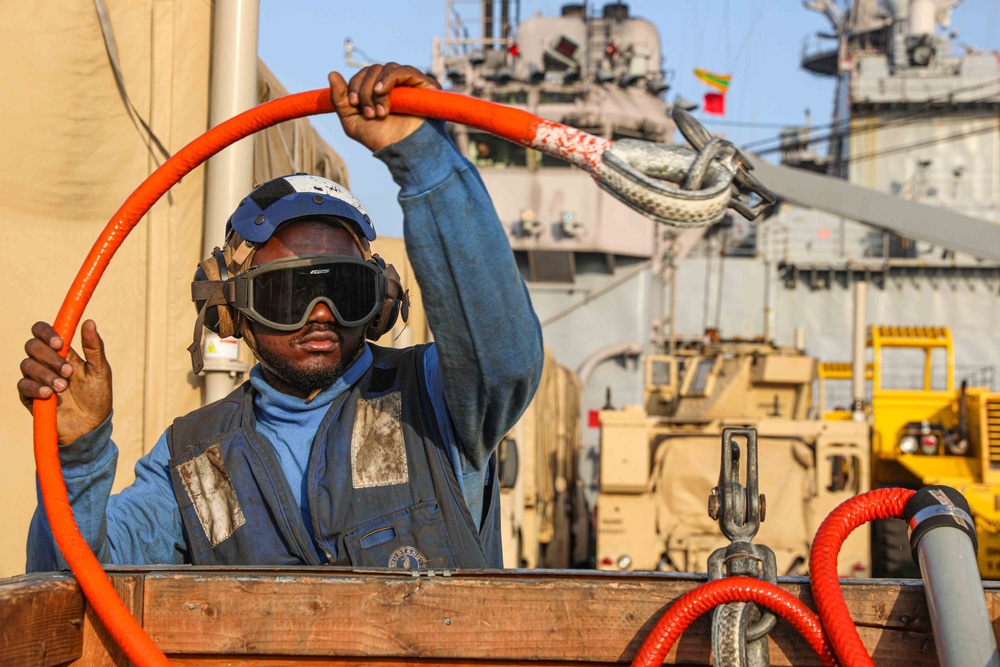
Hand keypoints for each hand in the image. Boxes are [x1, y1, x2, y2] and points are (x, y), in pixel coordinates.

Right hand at [18, 320, 112, 444]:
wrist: (90, 427)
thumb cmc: (97, 397)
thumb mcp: (100, 371)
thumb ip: (94, 348)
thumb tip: (89, 321)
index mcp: (62, 352)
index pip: (43, 332)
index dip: (47, 333)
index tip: (60, 343)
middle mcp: (45, 362)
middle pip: (32, 346)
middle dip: (49, 357)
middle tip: (68, 371)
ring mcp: (36, 379)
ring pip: (26, 365)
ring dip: (46, 374)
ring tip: (63, 387)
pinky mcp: (29, 396)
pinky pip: (23, 385)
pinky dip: (36, 388)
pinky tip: (50, 394)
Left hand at [329, 63, 440, 152]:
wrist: (402, 152)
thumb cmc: (381, 140)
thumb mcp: (352, 121)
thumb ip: (340, 99)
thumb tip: (332, 73)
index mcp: (378, 91)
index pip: (363, 75)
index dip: (354, 85)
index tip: (353, 104)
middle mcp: (394, 84)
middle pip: (373, 70)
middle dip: (365, 90)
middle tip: (369, 114)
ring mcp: (409, 83)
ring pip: (386, 68)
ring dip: (376, 88)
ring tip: (380, 112)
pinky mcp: (424, 84)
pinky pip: (405, 70)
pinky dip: (389, 78)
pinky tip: (381, 92)